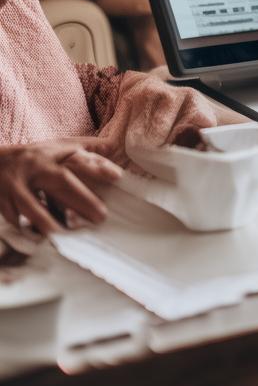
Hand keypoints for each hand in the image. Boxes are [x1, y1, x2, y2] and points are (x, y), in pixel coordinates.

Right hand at [0, 139, 121, 235]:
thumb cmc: (36, 156)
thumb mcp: (59, 145)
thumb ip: (86, 147)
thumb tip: (114, 145)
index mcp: (53, 153)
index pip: (78, 159)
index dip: (97, 167)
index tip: (118, 177)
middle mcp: (36, 168)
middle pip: (61, 182)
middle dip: (81, 199)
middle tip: (102, 216)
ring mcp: (17, 185)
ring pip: (31, 203)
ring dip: (47, 220)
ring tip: (65, 234)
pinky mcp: (3, 201)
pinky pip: (14, 216)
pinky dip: (25, 228)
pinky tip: (38, 239)